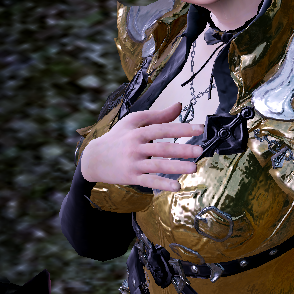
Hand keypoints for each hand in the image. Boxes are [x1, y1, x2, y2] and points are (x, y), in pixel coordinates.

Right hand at [79, 102, 204, 192]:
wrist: (93, 158)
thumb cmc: (117, 137)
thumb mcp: (133, 122)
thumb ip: (158, 115)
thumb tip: (180, 106)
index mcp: (138, 132)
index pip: (163, 128)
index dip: (182, 128)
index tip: (200, 128)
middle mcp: (136, 147)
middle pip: (162, 148)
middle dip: (182, 149)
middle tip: (200, 150)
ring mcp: (133, 163)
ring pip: (157, 165)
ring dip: (176, 167)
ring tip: (193, 168)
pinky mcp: (131, 177)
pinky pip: (149, 181)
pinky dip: (162, 184)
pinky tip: (177, 187)